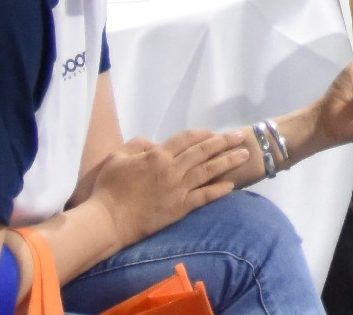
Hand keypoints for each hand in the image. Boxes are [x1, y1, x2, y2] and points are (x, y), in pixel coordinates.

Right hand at [76, 131, 253, 245]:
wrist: (108, 221)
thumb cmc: (109, 189)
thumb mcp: (118, 157)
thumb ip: (137, 145)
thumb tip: (154, 143)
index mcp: (158, 155)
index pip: (186, 139)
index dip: (202, 134)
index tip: (214, 132)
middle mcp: (172, 169)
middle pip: (203, 151)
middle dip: (224, 142)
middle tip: (241, 137)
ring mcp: (177, 189)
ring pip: (208, 171)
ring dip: (228, 161)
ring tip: (244, 155)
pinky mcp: (179, 208)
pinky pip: (203, 197)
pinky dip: (219, 190)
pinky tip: (232, 185)